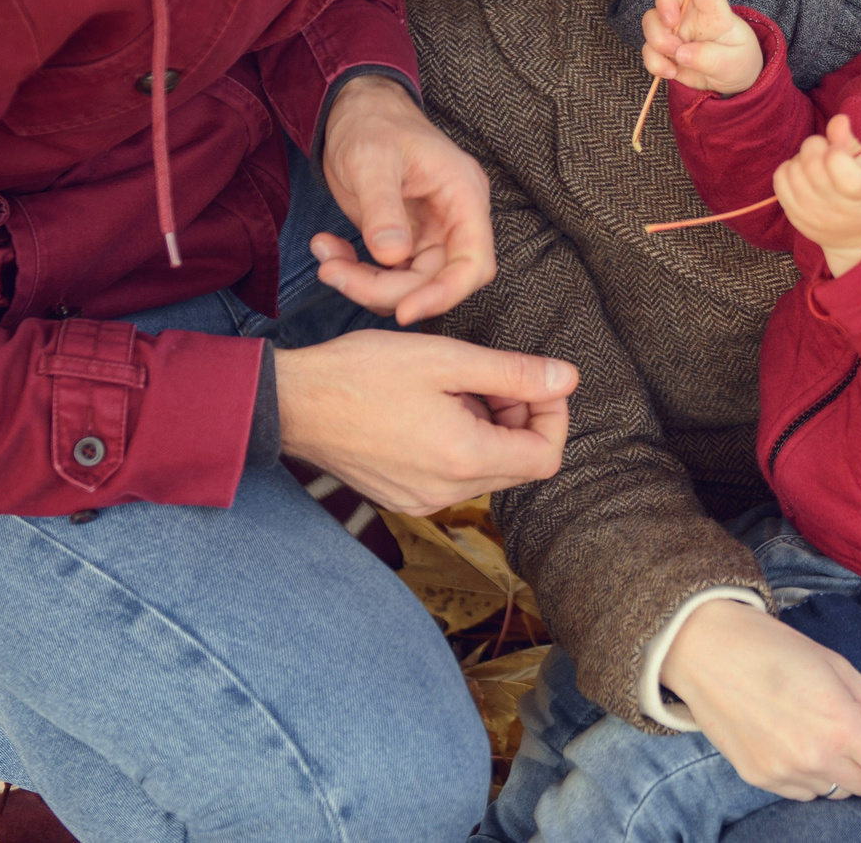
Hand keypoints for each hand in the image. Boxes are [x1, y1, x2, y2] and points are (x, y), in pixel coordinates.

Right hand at [276, 330, 575, 514]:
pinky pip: (454, 476)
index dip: (553, 415)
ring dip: (489, 428)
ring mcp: (421, 501)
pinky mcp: (402, 497)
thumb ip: (513, 373)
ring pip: (487, 469)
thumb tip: (568, 378)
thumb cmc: (361, 372)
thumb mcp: (446, 359)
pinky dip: (459, 443)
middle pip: (519, 466)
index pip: (546, 456)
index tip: (534, 381)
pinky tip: (429, 409)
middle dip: (521, 419)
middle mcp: (446, 493)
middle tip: (489, 377)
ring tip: (452, 388)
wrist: (292, 402)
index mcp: (464, 459)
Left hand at [313, 74, 492, 325]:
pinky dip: (356, 272)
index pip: (473, 262)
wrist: (354, 111)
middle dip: (384, 290)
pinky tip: (327, 249)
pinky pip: (386, 274)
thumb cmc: (372, 123)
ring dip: (363, 283)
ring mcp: (429, 233)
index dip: (445, 294)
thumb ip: (383, 208)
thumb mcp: (372, 160)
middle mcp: (453, 220)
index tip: (405, 312)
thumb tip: (392, 256)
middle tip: (334, 275)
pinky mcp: (404, 241)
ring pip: (408, 284)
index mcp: (463, 196)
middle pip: (435, 281)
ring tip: (326, 261)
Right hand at [641, 0, 763, 95]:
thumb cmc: (737, 60)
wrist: (731, 81)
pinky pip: (648, 49)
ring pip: (652, 22)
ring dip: (658, 40)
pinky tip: (671, 72)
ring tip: (676, 58)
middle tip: (673, 27)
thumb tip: (681, 53)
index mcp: (714, 12)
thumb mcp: (733, 63)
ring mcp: (675, 31)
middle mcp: (691, 15)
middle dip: (664, 9)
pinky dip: (654, 62)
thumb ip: (710, 57)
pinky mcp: (663, 50)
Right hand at [659, 599, 860, 804]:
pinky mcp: (760, 779)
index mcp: (841, 724)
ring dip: (844, 773)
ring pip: (837, 791)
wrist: (705, 650)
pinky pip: (804, 793)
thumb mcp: (833, 664)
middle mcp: (816, 757)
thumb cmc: (773, 647)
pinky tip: (798, 745)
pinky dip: (813, 777)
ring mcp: (785, 773)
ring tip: (823, 735)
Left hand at [772, 113, 860, 275]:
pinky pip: (780, 180)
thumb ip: (852, 143)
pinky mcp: (794, 216)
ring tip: (818, 166)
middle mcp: (834, 207)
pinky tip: (804, 174)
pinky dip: (789, 170)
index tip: (841, 150)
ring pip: (793, 168)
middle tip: (829, 152)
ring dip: (803, 159)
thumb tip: (837, 119)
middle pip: (811, 161)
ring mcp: (811, 214)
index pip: (836, 162)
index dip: (835, 147)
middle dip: (818, 146)